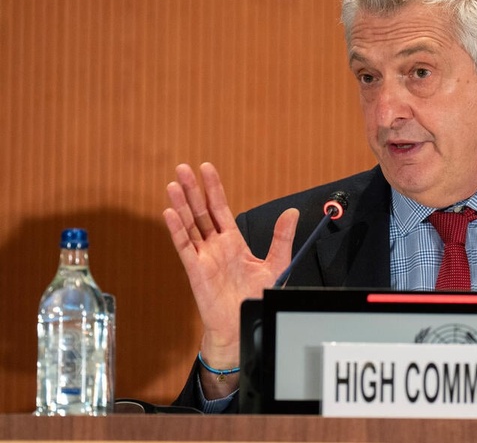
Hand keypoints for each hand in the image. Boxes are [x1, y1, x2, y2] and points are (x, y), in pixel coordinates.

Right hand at [163, 163, 298, 372]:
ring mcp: (204, 257)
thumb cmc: (257, 297)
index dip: (214, 189)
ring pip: (189, 225)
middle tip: (184, 167)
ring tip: (174, 183)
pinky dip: (176, 229)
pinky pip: (184, 247)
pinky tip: (170, 213)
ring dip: (181, 205)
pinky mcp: (196, 271)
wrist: (245, 324)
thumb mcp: (276, 263)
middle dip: (193, 190)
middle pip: (201, 212)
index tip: (207, 168)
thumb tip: (292, 212)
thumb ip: (282, 237)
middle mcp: (216, 246)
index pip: (220, 209)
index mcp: (233, 242)